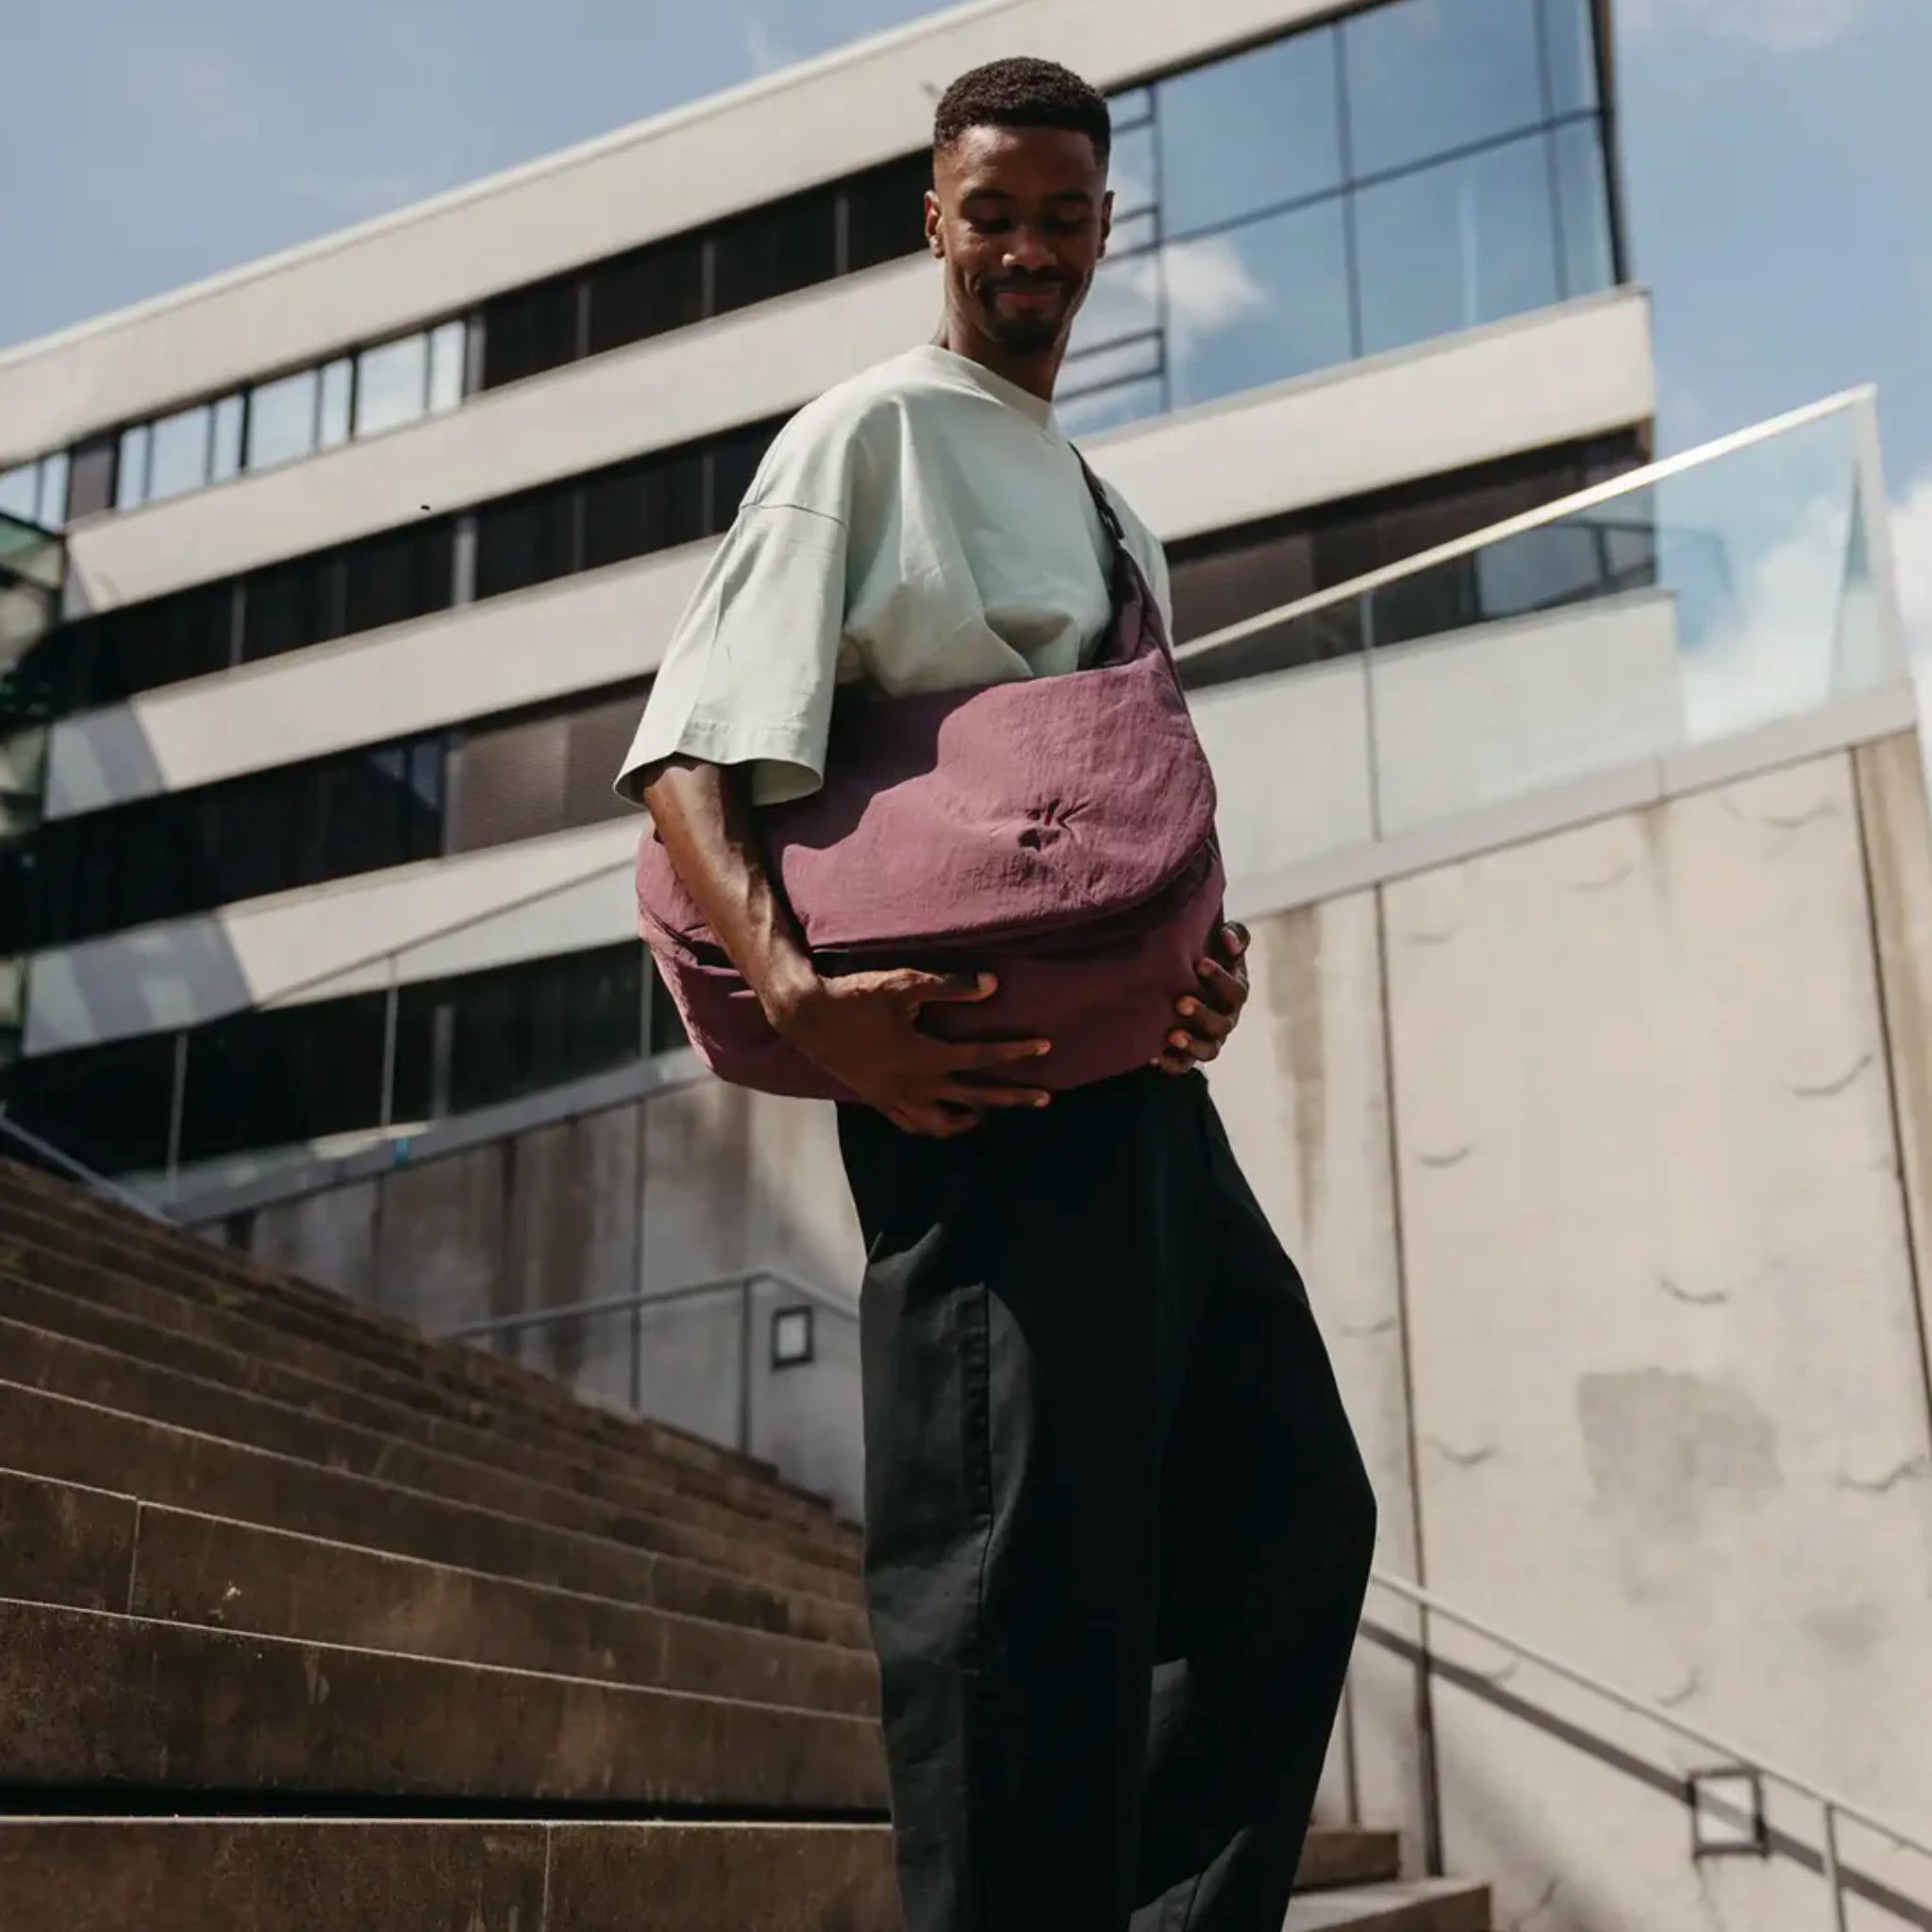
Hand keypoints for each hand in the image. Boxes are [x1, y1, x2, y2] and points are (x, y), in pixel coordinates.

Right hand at [773, 968, 1052, 1136]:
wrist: (807, 1017)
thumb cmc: (856, 996)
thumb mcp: (903, 983)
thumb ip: (950, 986)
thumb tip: (992, 984)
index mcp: (925, 1057)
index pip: (981, 1058)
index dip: (1016, 1052)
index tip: (1045, 1047)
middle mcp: (914, 1085)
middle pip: (975, 1098)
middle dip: (1012, 1098)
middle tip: (1044, 1098)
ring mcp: (894, 1097)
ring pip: (942, 1123)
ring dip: (970, 1119)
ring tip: (988, 1112)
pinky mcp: (877, 1099)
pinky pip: (912, 1123)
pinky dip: (933, 1124)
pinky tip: (942, 1116)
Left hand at [1153, 921, 1249, 1073]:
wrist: (1182, 979)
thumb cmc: (1206, 957)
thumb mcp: (1221, 944)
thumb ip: (1234, 935)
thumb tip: (1227, 936)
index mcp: (1235, 992)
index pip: (1236, 990)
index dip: (1220, 979)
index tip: (1199, 964)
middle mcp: (1226, 1018)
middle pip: (1222, 1024)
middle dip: (1202, 1014)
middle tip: (1181, 1002)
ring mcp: (1209, 1039)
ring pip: (1208, 1050)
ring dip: (1191, 1044)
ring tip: (1172, 1036)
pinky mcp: (1189, 1054)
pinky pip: (1183, 1065)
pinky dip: (1170, 1063)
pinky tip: (1152, 1056)